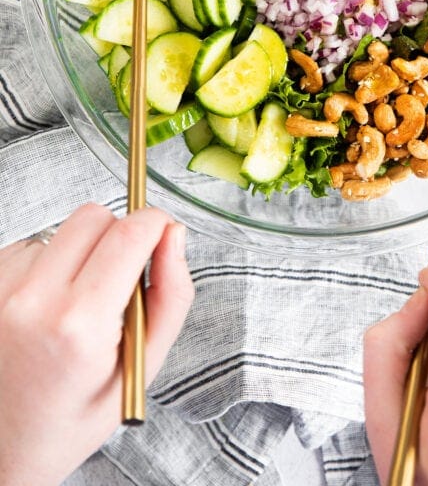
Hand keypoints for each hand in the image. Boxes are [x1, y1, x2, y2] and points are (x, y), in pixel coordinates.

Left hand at [0, 203, 193, 485]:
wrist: (6, 446)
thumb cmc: (74, 416)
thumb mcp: (141, 368)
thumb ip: (170, 296)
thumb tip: (174, 235)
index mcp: (80, 326)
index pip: (129, 234)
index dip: (155, 223)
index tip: (163, 232)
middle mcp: (33, 300)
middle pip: (94, 217)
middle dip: (119, 235)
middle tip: (120, 280)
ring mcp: (2, 291)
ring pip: (63, 231)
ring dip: (80, 254)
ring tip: (77, 306)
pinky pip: (33, 246)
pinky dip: (50, 265)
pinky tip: (50, 306)